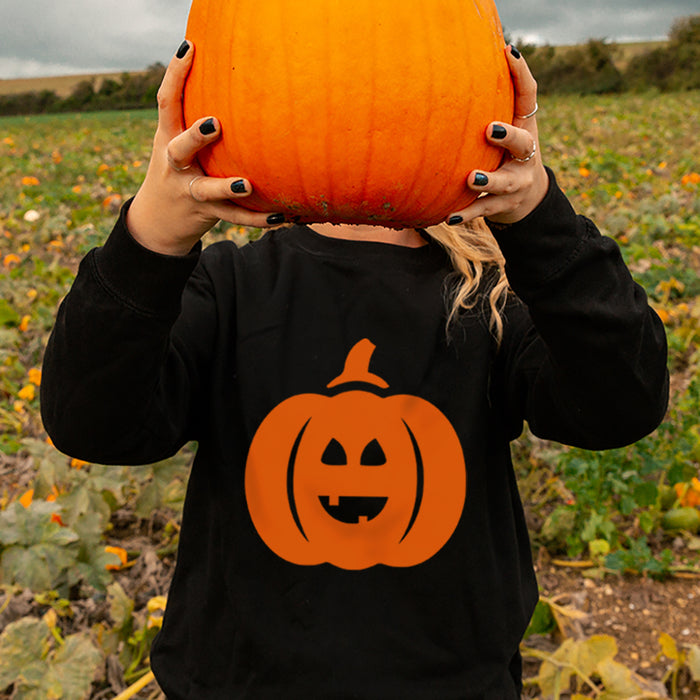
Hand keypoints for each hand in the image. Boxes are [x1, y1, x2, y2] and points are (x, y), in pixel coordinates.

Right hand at [126, 41, 283, 255]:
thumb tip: (234, 74)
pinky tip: (282, 217)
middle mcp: (174, 165)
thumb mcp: (175, 140)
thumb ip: (193, 114)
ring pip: (207, 191)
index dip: (175, 75)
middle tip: (215, 124)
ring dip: (225, 187)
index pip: (167, 103)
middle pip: (179, 149)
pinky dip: (258, 219)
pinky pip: (235, 217)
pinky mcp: (208, 214)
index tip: (190, 48)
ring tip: (246, 185)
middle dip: (195, 137)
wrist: (156, 220)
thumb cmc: (177, 167)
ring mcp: (190, 192)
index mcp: (167, 138)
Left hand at [447, 46, 548, 226]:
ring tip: (472, 178)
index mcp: (526, 128)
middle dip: (508, 136)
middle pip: (523, 143)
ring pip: (505, 183)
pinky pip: (484, 210)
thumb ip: (490, 103)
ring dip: (489, 180)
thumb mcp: (507, 127)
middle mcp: (526, 155)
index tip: (509, 52)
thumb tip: (455, 65)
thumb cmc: (507, 153)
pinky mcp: (503, 205)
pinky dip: (467, 214)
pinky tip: (449, 217)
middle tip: (490, 129)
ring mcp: (517, 182)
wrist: (526, 199)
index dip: (522, 74)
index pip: (529, 97)